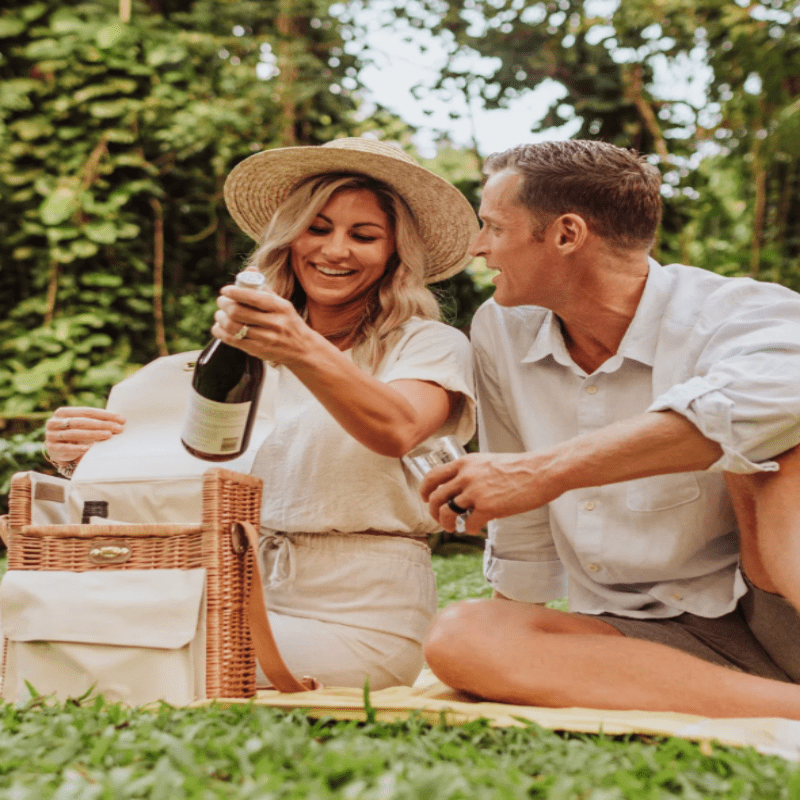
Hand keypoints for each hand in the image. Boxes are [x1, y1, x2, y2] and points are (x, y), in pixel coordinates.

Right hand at [44, 407, 125, 466]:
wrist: (59, 450)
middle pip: (81, 422)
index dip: (105, 415)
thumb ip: (95, 419)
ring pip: (75, 434)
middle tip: (118, 428)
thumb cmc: (75, 434)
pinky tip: (89, 449)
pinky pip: (66, 448)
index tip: (121, 419)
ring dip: (93, 434)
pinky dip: (78, 448)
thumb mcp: (82, 424)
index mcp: (62, 412)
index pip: (86, 411)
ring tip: (109, 435)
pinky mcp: (52, 448)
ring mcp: (51, 435)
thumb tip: (120, 419)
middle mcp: (54, 422)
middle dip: (102, 424)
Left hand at [213, 285, 315, 366]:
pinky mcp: (259, 351)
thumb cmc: (289, 322)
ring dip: (220, 318)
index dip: (234, 292)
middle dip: (224, 304)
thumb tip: (249, 269)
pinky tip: (218, 328)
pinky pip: (233, 341)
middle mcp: (275, 323)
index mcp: (280, 307)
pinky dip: (221, 333)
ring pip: (233, 327)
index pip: (253, 297)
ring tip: (220, 314)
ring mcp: (267, 339)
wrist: (303, 349)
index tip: (225, 290)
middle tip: (221, 301)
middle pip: (238, 312)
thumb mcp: (283, 304)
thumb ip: (265, 288)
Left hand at [419, 451, 558, 534]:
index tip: (425, 498)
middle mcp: (466, 476)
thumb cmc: (519, 467)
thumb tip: (461, 485)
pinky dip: (469, 529)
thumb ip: (472, 471)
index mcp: (465, 463)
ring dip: (446, 524)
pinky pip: (468, 524)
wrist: (540, 472)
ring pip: (447, 512)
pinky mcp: (487, 508)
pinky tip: (476, 528)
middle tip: (439, 518)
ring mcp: (475, 493)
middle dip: (433, 511)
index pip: (433, 476)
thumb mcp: (488, 461)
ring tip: (453, 528)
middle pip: (435, 497)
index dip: (424, 489)